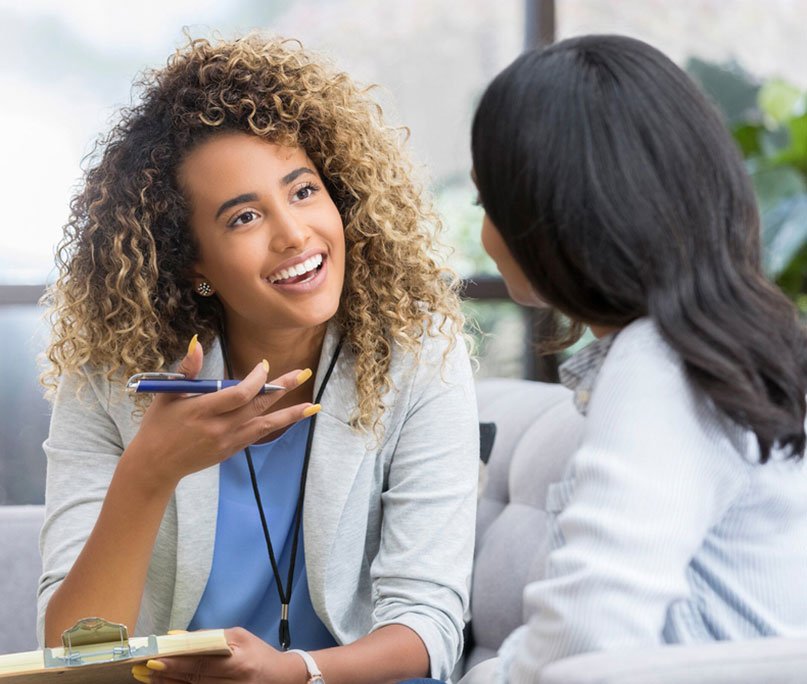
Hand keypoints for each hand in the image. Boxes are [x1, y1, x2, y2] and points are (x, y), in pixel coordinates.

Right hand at [124, 338, 318, 489]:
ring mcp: (227, 441)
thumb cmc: (158, 425)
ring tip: (313, 406)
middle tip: (303, 373)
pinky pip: (258, 435)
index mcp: (202, 410)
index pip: (239, 393)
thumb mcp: (168, 394)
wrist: (155, 465)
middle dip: (281, 388)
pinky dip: (276, 425)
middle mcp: (218, 427)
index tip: (264, 365)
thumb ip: (187, 370)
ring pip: (265, 425)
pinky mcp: (231, 451)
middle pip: (257, 406)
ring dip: (290, 414)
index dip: (256, 379)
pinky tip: (292, 418)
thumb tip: (197, 343)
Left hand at [131, 628, 306, 683]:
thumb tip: (175, 637)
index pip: (203, 662)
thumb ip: (208, 638)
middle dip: (167, 674)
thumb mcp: (238, 637)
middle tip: (143, 669)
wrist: (282, 679)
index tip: (155, 658)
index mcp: (241, 663)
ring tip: (149, 678)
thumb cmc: (258, 654)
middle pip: (195, 680)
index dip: (177, 662)